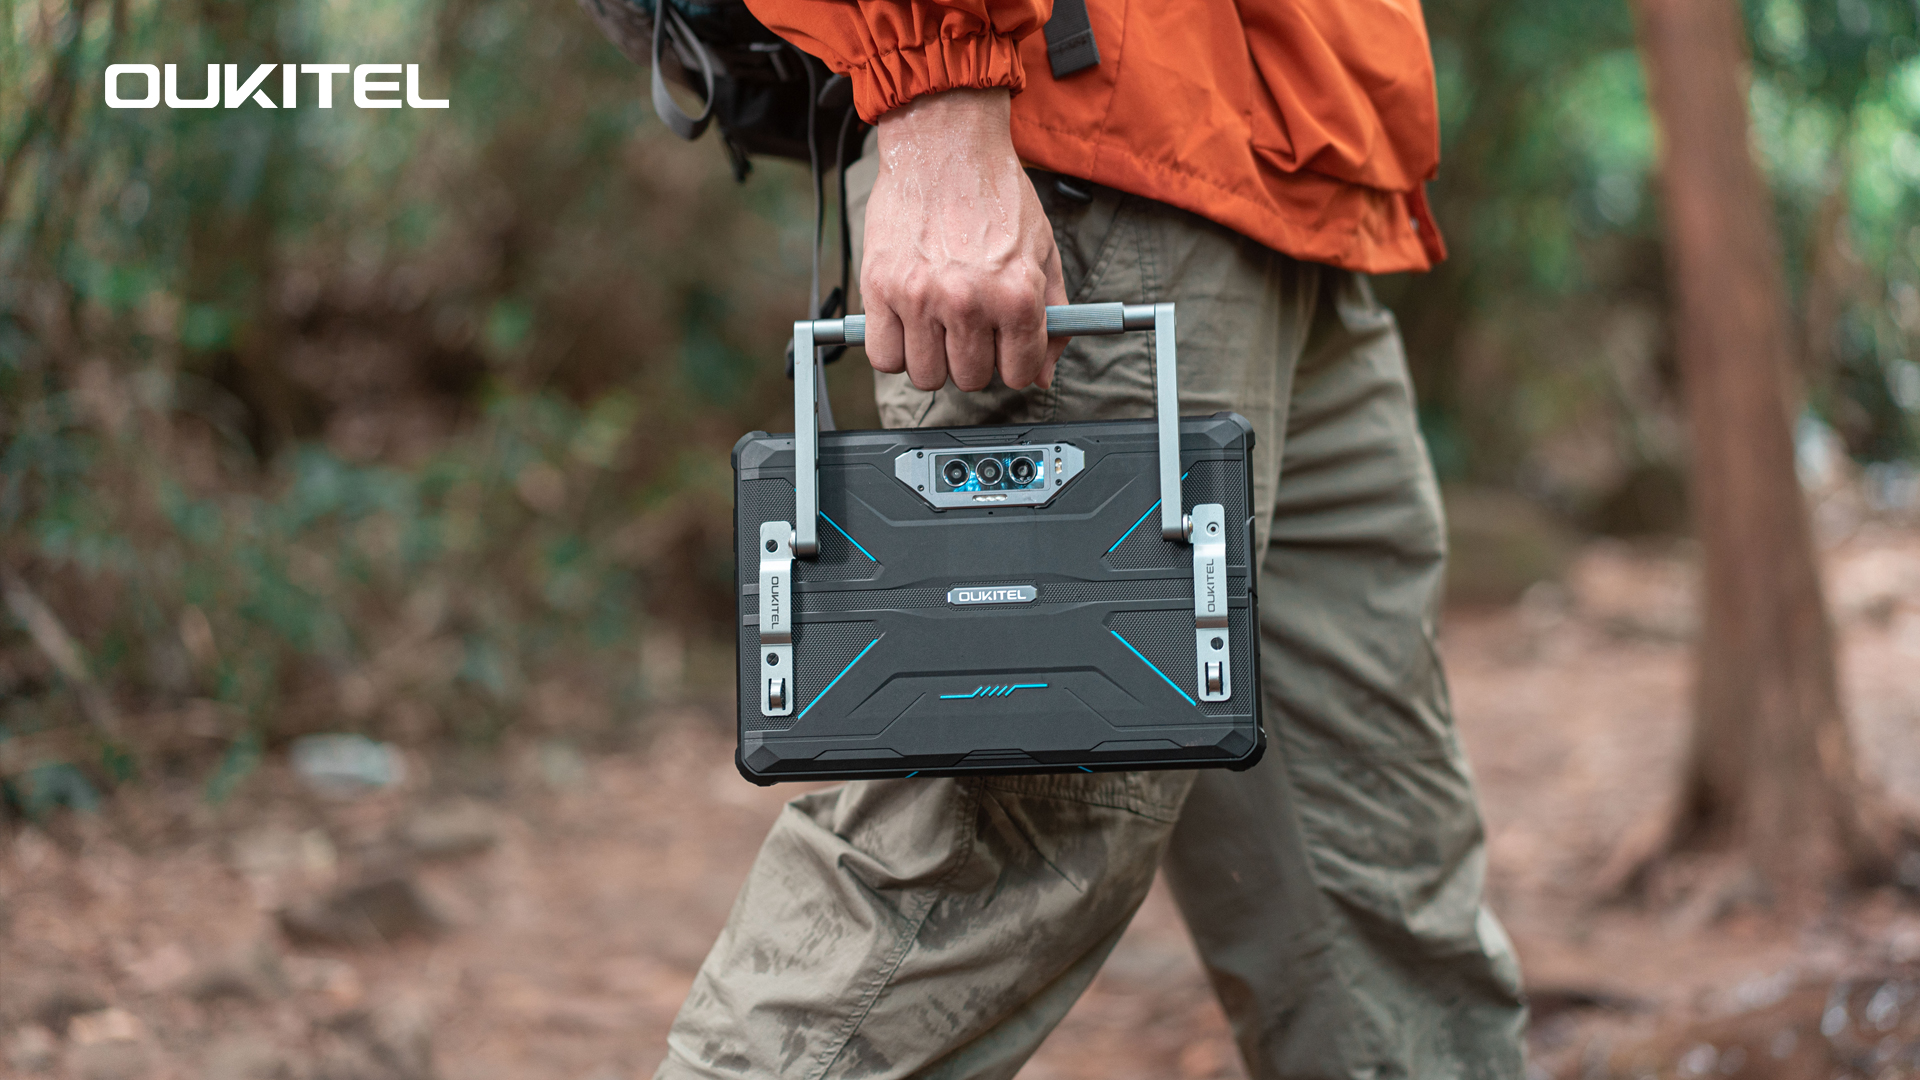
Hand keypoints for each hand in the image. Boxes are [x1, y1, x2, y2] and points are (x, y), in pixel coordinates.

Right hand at [861, 88, 1069, 392]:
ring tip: (936, 327)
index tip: (1004, 349)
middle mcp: (969, 301)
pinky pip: (883, 356)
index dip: (1013, 363)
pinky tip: (906, 326)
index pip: (1019, 373)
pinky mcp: (880, 288)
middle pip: (970, 378)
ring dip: (932, 359)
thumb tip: (1043, 373)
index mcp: (1016, 294)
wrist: (945, 143)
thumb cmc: (995, 192)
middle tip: (968, 330)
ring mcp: (920, 297)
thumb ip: (1052, 316)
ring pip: (926, 375)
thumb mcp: (1042, 250)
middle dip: (973, 360)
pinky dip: (894, 350)